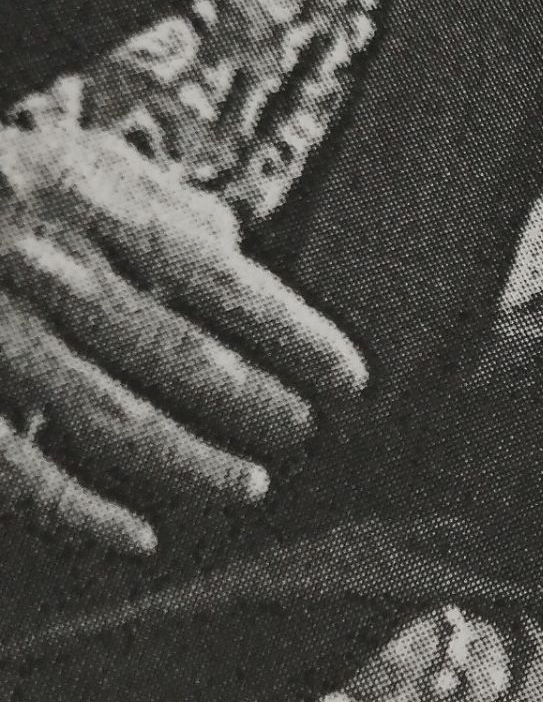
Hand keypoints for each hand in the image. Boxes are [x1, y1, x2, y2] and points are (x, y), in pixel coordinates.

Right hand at [0, 117, 366, 555]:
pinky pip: (19, 466)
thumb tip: (236, 243)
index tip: (351, 379)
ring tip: (250, 486)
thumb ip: (156, 203)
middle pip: (176, 353)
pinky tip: (137, 537)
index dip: (297, 336)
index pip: (221, 279)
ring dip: (192, 462)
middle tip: (304, 433)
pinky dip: (80, 511)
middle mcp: (44, 263)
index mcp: (88, 201)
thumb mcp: (73, 164)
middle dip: (255, 404)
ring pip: (111, 417)